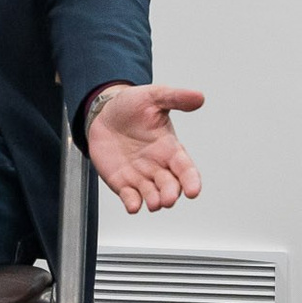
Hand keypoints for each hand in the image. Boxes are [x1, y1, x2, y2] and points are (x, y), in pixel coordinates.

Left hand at [85, 84, 205, 213]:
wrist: (103, 113)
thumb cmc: (131, 106)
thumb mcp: (153, 96)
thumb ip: (175, 98)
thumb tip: (199, 96)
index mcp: (169, 148)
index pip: (186, 168)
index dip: (191, 180)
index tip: (194, 191)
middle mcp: (158, 165)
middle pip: (170, 185)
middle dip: (171, 194)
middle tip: (168, 198)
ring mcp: (140, 175)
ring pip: (152, 194)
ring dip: (154, 201)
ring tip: (154, 203)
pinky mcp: (122, 182)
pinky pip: (129, 196)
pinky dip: (132, 203)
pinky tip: (132, 206)